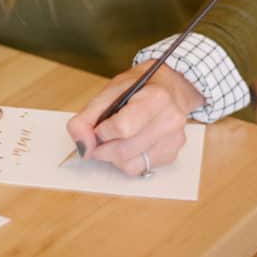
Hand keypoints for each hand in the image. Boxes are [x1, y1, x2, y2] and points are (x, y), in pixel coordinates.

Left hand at [66, 60, 203, 176]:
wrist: (171, 87)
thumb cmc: (140, 86)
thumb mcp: (110, 91)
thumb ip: (88, 117)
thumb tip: (82, 146)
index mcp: (156, 98)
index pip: (122, 128)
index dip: (101, 132)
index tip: (97, 127)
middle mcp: (170, 120)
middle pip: (123, 151)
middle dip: (103, 148)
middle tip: (100, 136)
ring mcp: (174, 140)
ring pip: (130, 165)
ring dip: (114, 156)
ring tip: (117, 138)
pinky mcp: (172, 155)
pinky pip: (140, 169)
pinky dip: (128, 160)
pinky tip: (132, 142)